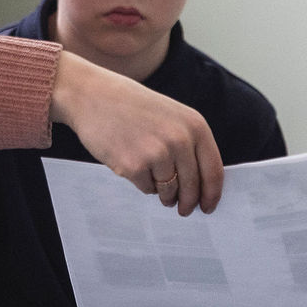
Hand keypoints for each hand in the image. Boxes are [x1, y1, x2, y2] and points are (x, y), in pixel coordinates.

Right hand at [49, 52, 223, 214]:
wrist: (93, 96)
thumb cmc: (133, 107)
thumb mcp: (172, 116)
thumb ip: (189, 144)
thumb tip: (199, 185)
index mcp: (195, 125)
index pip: (213, 170)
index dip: (212, 194)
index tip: (208, 207)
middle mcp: (180, 139)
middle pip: (192, 186)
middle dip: (188, 202)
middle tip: (183, 210)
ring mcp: (157, 154)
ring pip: (169, 191)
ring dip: (163, 193)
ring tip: (151, 176)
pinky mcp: (134, 166)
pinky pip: (146, 189)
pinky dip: (142, 184)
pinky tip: (132, 164)